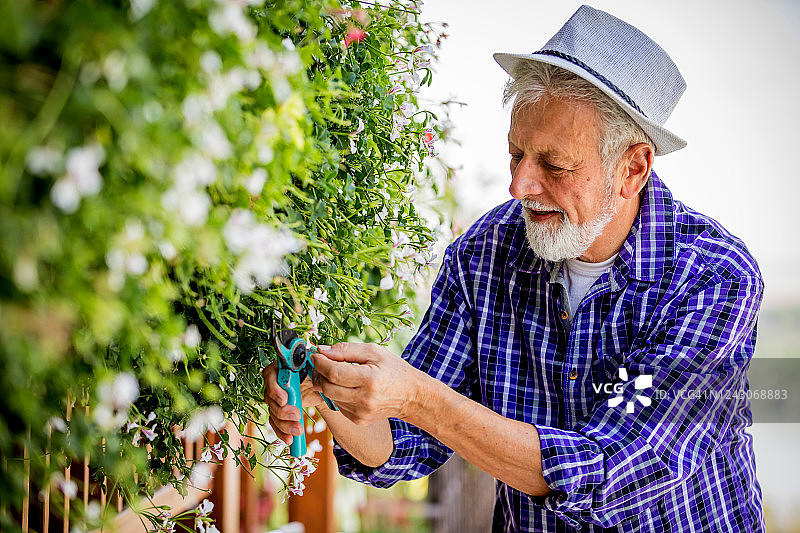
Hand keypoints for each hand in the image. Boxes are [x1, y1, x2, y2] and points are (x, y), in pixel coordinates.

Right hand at [262, 362, 325, 445]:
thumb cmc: (320, 372)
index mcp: (282, 366)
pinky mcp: (280, 410)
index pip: (270, 375)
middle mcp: (275, 382)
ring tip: (298, 430)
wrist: (323, 385)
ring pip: (273, 413)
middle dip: (282, 411)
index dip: (275, 389)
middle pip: (270, 398)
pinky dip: (282, 433)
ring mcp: (276, 397)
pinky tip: (290, 440)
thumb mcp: (319, 368)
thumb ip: (316, 367)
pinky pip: (276, 423)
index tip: (284, 400)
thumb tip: (317, 366)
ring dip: (284, 424)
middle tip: (297, 415)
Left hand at [311, 342, 426, 425]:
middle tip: (320, 363)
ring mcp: (360, 413)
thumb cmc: (393, 370)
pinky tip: (346, 386)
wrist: (411, 396)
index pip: (334, 373)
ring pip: (330, 397)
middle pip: (327, 387)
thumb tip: (322, 350)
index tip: (315, 355)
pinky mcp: (357, 420)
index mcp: (369, 379)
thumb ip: (346, 350)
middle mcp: (364, 399)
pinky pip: (337, 405)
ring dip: (326, 383)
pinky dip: (336, 393)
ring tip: (334, 372)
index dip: (320, 362)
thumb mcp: (374, 352)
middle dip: (319, 374)